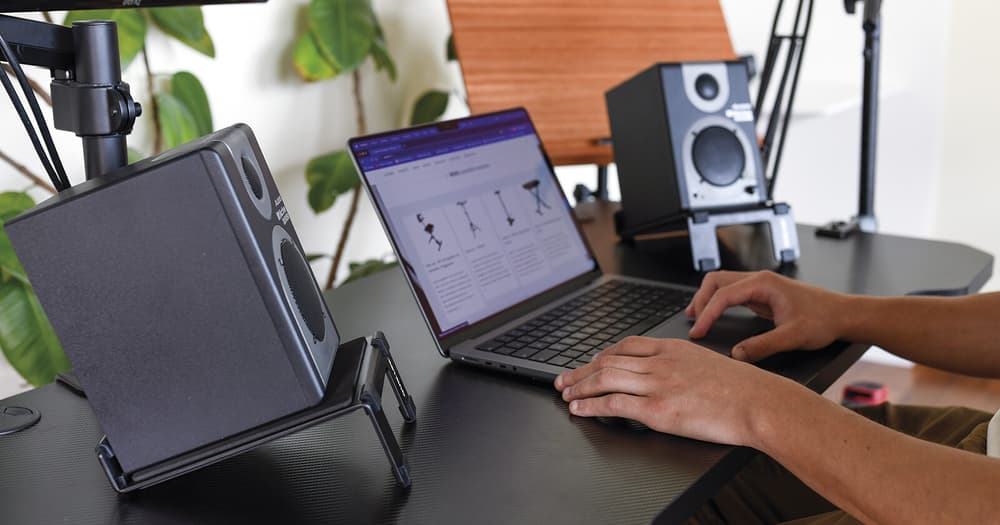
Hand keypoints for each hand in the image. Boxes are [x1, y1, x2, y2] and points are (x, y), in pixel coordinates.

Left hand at [554, 336, 800, 446]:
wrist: (758, 402)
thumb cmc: (742, 388)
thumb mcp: (706, 363)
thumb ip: (681, 365)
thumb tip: (668, 376)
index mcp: (672, 348)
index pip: (626, 345)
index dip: (601, 354)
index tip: (589, 362)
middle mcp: (660, 362)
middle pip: (608, 361)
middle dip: (580, 371)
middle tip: (563, 379)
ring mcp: (657, 384)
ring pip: (605, 378)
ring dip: (579, 387)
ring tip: (565, 394)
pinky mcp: (657, 408)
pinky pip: (613, 404)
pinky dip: (590, 405)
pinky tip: (580, 409)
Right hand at [685, 271, 851, 361]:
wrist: (844, 315)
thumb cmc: (824, 319)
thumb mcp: (793, 337)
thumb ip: (763, 346)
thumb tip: (737, 355)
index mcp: (763, 284)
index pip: (724, 295)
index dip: (707, 314)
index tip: (698, 332)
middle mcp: (759, 280)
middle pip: (717, 281)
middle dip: (700, 300)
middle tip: (693, 323)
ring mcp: (760, 286)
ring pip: (723, 284)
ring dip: (707, 299)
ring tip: (696, 317)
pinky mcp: (763, 295)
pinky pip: (732, 294)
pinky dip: (718, 303)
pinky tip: (714, 315)